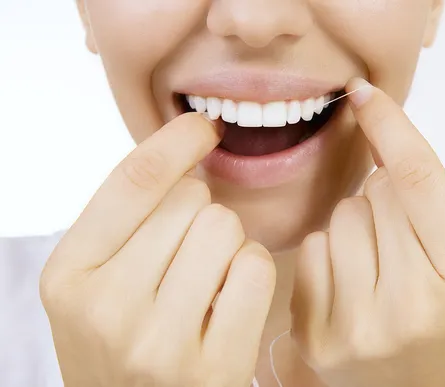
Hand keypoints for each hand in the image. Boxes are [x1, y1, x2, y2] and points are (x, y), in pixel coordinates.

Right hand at [40, 113, 275, 386]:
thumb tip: (187, 150)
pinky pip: (255, 267)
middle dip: (199, 215)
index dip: (174, 142)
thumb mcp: (94, 282)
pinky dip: (252, 272)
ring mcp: (161, 342)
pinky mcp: (215, 366)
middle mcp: (107, 307)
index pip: (132, 182)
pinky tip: (231, 302)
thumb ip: (127, 222)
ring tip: (207, 281)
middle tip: (187, 257)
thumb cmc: (120, 342)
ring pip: (225, 227)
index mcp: (69, 275)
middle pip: (190, 200)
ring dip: (228, 244)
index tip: (203, 126)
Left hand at [290, 79, 444, 386]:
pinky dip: (326, 254)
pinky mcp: (317, 338)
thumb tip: (377, 131)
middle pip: (374, 194)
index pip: (420, 180)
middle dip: (382, 199)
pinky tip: (345, 285)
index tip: (363, 92)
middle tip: (398, 243)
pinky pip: (311, 249)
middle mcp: (414, 306)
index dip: (391, 127)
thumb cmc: (441, 316)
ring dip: (353, 227)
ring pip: (338, 217)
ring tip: (373, 269)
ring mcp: (361, 327)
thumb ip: (429, 204)